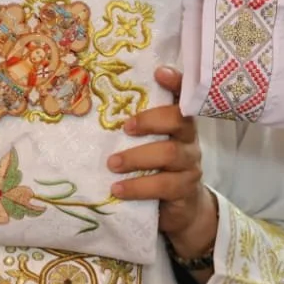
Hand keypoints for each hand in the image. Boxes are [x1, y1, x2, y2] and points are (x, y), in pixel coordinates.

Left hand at [107, 67, 216, 263]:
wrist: (183, 210)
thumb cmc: (157, 169)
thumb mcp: (149, 145)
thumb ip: (135, 129)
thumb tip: (93, 109)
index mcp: (179, 122)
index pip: (184, 96)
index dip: (176, 82)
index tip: (159, 72)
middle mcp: (189, 139)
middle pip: (179, 120)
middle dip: (150, 121)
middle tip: (124, 127)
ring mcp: (190, 164)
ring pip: (170, 154)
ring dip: (136, 157)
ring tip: (112, 164)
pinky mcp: (185, 190)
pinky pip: (164, 185)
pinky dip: (138, 186)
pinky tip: (118, 189)